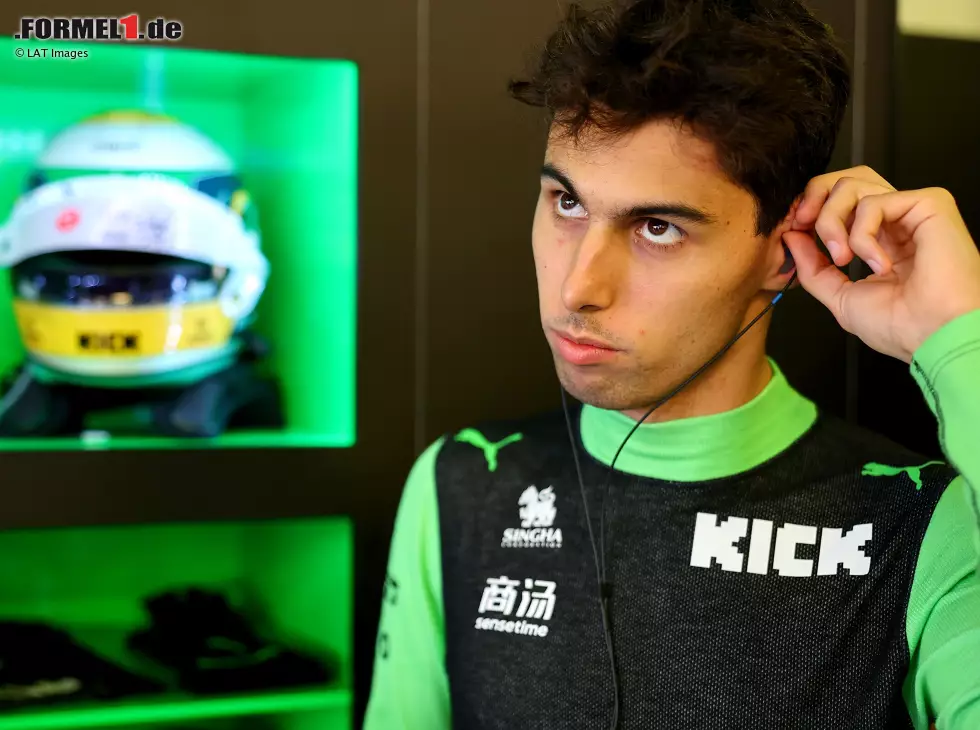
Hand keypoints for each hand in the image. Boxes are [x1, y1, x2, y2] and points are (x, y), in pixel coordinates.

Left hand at [782, 166, 979, 362]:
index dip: (809, 211)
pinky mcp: (928, 203)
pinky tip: (880, 264)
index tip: (791, 230)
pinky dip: (862, 235)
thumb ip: (813, 267)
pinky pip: (873, 202)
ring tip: (842, 258)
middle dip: (813, 201)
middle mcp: (895, 221)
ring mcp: (911, 210)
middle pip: (843, 182)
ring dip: (832, 222)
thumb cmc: (901, 325)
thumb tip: (792, 237)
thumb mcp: (841, 298)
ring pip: (851, 186)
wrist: (934, 336)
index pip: (837, 204)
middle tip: (802, 226)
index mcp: (878, 240)